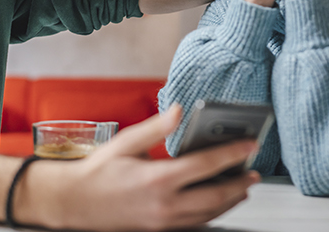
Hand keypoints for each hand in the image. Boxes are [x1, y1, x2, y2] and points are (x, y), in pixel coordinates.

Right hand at [19, 107, 261, 230]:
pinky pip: (196, 223)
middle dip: (240, 183)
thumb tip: (179, 109)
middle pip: (216, 195)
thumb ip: (156, 127)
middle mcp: (164, 204)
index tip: (249, 146)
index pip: (206, 165)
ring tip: (242, 187)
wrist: (74, 203)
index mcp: (157, 179)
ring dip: (230, 200)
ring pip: (209, 213)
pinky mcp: (160, 230)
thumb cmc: (97, 173)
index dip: (233, 154)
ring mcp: (164, 221)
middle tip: (254, 172)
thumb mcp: (126, 143)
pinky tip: (218, 202)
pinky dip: (212, 212)